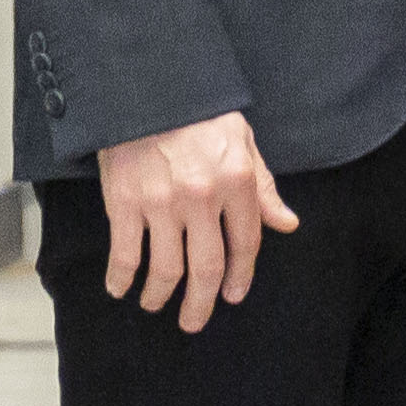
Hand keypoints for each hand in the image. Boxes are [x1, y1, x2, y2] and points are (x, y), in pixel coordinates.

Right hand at [100, 111, 294, 330]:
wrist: (145, 85)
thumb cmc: (196, 110)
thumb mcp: (242, 140)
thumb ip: (262, 187)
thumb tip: (286, 223)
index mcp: (236, 182)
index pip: (246, 243)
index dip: (241, 276)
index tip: (234, 295)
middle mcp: (203, 198)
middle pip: (208, 267)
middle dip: (202, 302)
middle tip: (195, 321)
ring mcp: (162, 203)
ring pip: (167, 268)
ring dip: (161, 296)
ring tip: (157, 305)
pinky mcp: (125, 202)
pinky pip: (125, 253)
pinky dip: (121, 278)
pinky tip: (119, 289)